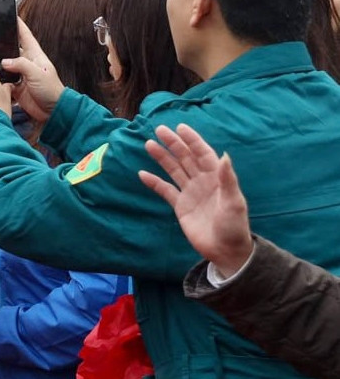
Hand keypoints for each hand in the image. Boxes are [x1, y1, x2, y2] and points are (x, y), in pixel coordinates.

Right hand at [2, 19, 64, 122]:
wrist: (53, 111)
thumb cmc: (51, 90)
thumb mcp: (37, 73)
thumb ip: (21, 64)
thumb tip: (4, 61)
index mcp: (35, 56)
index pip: (26, 36)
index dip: (19, 26)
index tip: (11, 16)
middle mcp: (26, 63)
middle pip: (12, 48)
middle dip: (2, 42)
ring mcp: (20, 75)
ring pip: (5, 64)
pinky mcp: (15, 87)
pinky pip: (3, 79)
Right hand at [138, 123, 253, 277]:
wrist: (225, 251)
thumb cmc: (234, 226)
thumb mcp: (234, 202)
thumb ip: (227, 179)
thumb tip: (224, 155)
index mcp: (216, 178)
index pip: (203, 154)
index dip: (192, 140)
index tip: (180, 127)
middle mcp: (202, 181)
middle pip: (185, 158)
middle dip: (174, 144)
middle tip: (159, 130)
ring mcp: (190, 193)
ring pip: (174, 170)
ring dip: (162, 158)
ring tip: (149, 145)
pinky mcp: (180, 206)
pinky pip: (165, 190)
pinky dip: (154, 182)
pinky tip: (142, 174)